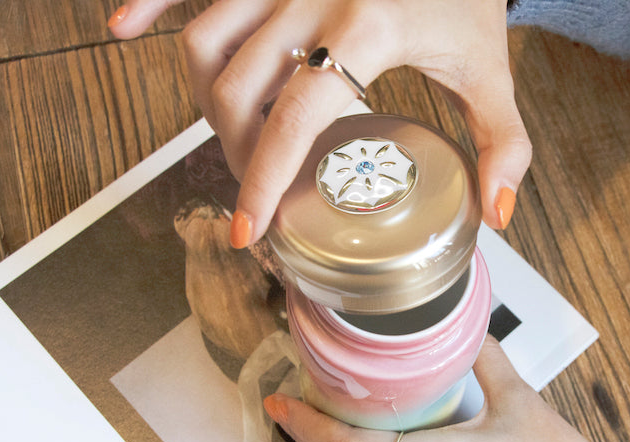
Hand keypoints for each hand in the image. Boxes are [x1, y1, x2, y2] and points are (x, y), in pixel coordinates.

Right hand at [108, 0, 531, 243]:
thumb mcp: (492, 71)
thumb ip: (504, 145)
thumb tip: (493, 215)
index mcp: (369, 24)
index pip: (294, 118)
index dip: (265, 181)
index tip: (248, 230)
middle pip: (237, 88)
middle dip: (238, 152)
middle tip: (258, 191)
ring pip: (205, 39)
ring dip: (207, 100)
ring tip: (235, 138)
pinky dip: (151, 2)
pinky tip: (124, 28)